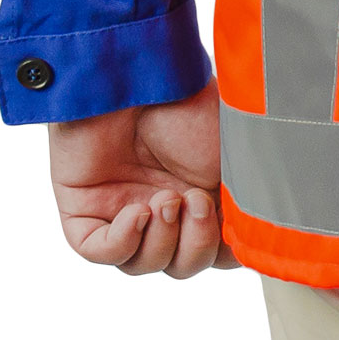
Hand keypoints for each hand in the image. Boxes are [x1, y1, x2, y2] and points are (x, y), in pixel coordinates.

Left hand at [47, 80, 235, 277]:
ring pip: (142, 263)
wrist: (143, 74)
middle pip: (181, 264)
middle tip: (196, 200)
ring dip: (161, 241)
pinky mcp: (84, 208)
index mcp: (204, 194)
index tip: (234, 226)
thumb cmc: (192, 103)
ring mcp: (123, 208)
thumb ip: (247, 205)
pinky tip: (136, 212)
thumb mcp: (237, 158)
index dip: (225, 250)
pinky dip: (122, 242)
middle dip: (195, 246)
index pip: (216, 252)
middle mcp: (165, 205)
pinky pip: (101, 251)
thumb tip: (253, 245)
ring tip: (165, 198)